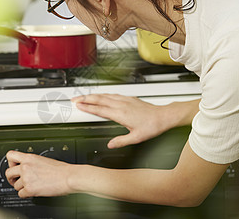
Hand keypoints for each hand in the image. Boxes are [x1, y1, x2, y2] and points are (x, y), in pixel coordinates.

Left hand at [5, 151, 72, 197]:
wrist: (68, 177)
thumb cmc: (61, 170)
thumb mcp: (44, 159)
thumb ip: (33, 162)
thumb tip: (28, 167)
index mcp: (30, 158)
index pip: (10, 155)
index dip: (10, 163)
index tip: (14, 167)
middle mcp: (26, 167)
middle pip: (8, 173)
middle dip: (11, 178)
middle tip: (16, 181)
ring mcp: (27, 178)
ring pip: (15, 186)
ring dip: (21, 188)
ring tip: (30, 187)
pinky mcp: (30, 189)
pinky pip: (20, 194)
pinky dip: (26, 195)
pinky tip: (32, 192)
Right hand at [72, 94, 191, 148]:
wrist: (163, 116)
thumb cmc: (152, 126)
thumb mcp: (136, 138)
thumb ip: (121, 141)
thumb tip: (110, 145)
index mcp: (120, 114)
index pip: (99, 109)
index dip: (87, 107)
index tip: (78, 106)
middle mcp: (121, 105)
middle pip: (99, 99)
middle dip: (85, 98)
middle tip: (75, 99)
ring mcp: (125, 100)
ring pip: (105, 95)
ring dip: (93, 95)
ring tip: (84, 97)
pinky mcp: (129, 98)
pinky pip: (112, 94)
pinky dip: (103, 94)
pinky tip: (101, 95)